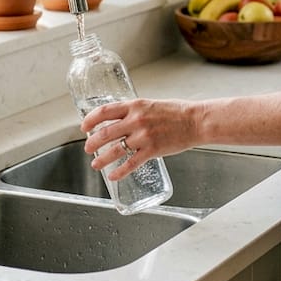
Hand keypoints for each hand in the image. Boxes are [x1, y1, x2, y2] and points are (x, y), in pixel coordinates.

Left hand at [80, 98, 198, 181]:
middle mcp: (136, 120)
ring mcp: (143, 136)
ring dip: (102, 159)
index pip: (104, 111)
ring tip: (96, 164)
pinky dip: (119, 172)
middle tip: (87, 148)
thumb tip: (120, 120)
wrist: (196, 121)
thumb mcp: (151, 105)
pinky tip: (113, 175)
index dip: (90, 120)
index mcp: (135, 106)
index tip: (84, 127)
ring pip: (115, 150)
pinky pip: (130, 164)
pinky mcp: (152, 150)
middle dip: (92, 143)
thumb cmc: (177, 112)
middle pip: (105, 132)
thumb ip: (135, 112)